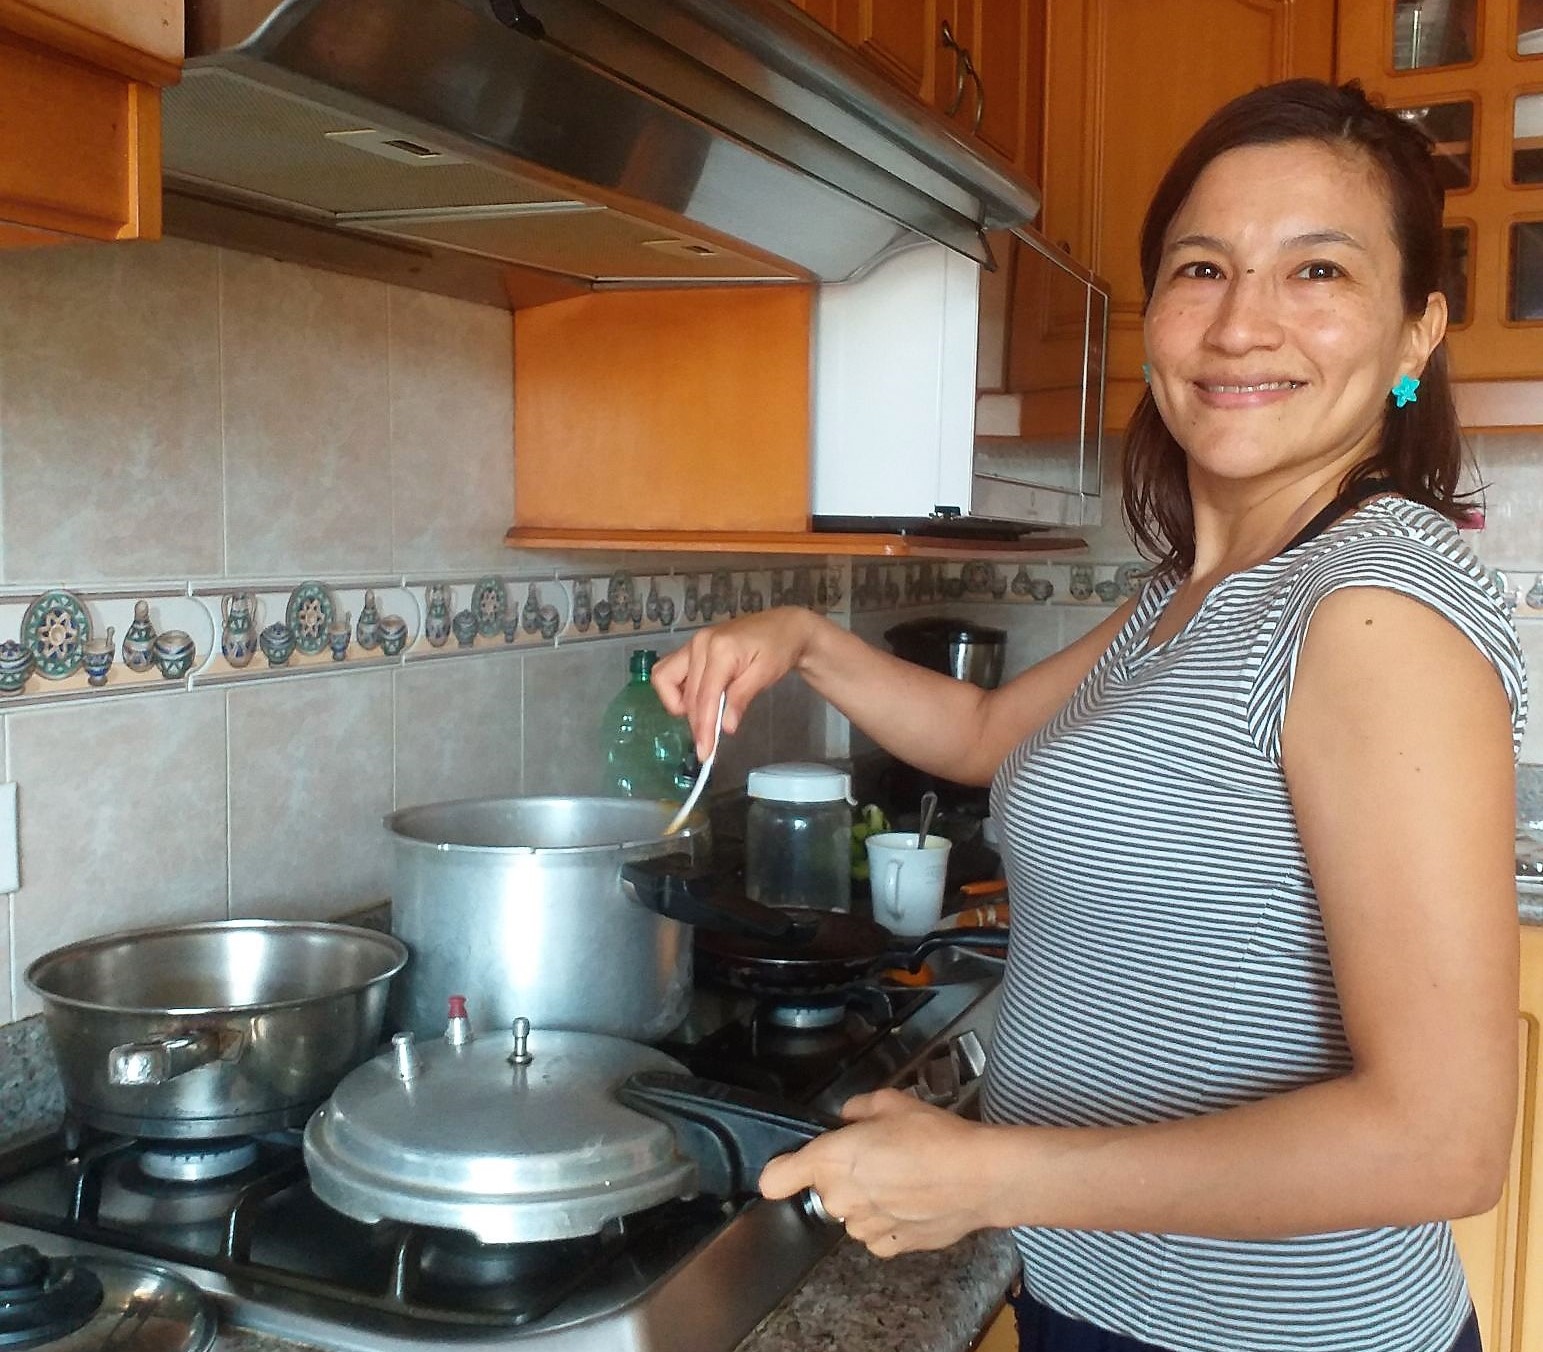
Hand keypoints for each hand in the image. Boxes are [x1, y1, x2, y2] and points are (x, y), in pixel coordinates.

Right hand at [653, 608, 822, 759]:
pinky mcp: (691, 648)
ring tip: (704, 716)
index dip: (703, 726)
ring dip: (681, 705)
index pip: (705, 695)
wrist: (783, 627)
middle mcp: (699, 644)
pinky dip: (678, 691)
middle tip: (708, 743)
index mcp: (720, 649)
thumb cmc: (778, 649)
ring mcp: (692, 644)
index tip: (704, 752)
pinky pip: (670, 671)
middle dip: (696, 722)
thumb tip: (726, 727)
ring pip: (666, 679)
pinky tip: (699, 701)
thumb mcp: (765, 675)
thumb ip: (741, 698)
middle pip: (687, 694)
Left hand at [758, 1089, 998, 1256]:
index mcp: (832, 1159)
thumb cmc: (936, 1136)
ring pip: (850, 1213)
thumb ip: (858, 1108)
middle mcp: (840, 1197)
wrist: (979, 1177)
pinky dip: (886, 1222)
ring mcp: (864, 1227)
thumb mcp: (892, 1102)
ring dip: (866, 1199)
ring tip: (902, 1179)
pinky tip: (911, 1202)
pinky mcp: (889, 1247)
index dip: (783, 1170)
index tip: (791, 1167)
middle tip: (878, 1157)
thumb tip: (849, 1118)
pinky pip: (874, 1233)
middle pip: (823, 1190)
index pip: (777, 1178)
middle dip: (843, 1175)